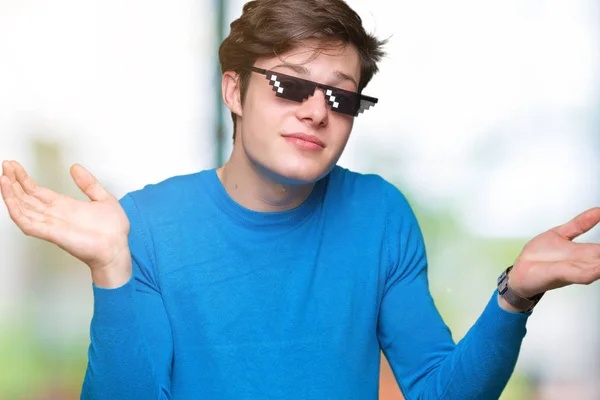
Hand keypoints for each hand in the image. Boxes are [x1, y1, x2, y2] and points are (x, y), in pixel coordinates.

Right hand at [0, 160, 131, 285]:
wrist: (117, 248)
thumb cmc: (113, 231)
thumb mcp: (103, 198)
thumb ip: (88, 183)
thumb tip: (75, 167)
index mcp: (64, 206)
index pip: (37, 191)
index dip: (24, 179)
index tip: (13, 166)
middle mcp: (54, 215)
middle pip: (26, 197)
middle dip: (13, 182)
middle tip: (4, 166)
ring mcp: (51, 224)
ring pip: (22, 208)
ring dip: (10, 193)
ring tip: (2, 178)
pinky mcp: (51, 233)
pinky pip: (27, 223)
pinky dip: (16, 210)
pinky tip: (10, 197)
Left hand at [508, 207, 599, 298]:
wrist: (520, 272)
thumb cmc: (539, 257)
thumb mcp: (560, 234)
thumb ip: (580, 224)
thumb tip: (599, 210)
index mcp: (587, 253)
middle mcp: (587, 262)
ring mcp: (577, 269)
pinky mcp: (564, 274)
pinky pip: (584, 274)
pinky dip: (595, 270)